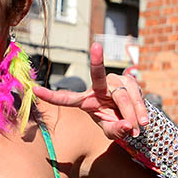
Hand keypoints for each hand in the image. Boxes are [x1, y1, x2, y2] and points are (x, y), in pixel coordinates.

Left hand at [33, 42, 149, 138]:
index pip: (65, 98)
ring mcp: (115, 81)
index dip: (50, 95)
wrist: (132, 117)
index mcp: (85, 101)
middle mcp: (98, 87)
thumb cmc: (115, 122)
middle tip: (96, 45)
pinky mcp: (130, 80)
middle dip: (95, 60)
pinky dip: (141, 111)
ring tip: (137, 130)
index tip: (34, 90)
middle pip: (98, 75)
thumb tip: (127, 126)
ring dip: (132, 114)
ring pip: (123, 96)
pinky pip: (136, 96)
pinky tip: (144, 121)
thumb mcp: (112, 131)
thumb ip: (116, 131)